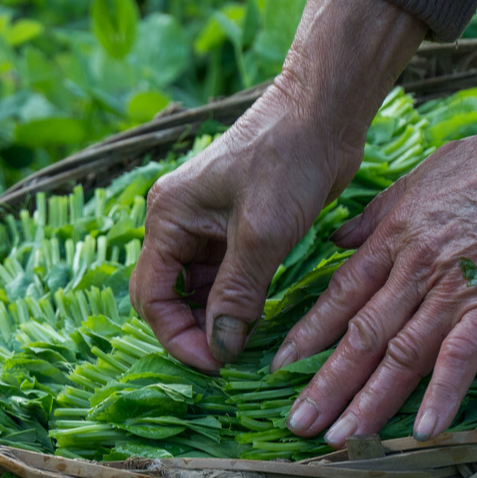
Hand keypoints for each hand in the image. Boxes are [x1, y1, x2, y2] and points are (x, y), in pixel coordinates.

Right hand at [129, 0, 427, 370]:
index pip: (152, 296)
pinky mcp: (237, 226)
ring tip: (248, 345)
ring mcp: (207, 224)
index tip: (215, 365)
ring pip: (200, 289)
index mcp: (168, 217)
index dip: (178, 337)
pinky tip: (261, 318)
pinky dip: (239, 300)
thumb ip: (237, 294)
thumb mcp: (262, 234)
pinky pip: (226, 276)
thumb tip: (220, 349)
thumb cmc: (289, 159)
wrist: (324, 111)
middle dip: (195, 330)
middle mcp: (178, 222)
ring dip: (219, 318)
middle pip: (170, 296)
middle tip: (231, 361)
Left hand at [275, 53, 476, 446]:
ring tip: (340, 439)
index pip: (340, 295)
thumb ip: (377, 215)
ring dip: (368, 402)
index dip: (309, 334)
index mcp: (393, 239)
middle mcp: (413, 271)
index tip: (280, 366)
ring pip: (399, 356)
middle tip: (298, 424)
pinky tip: (423, 432)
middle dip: (326, 384)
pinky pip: (460, 359)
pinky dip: (441, 397)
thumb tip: (340, 237)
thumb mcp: (421, 177)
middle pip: (361, 335)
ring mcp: (452, 292)